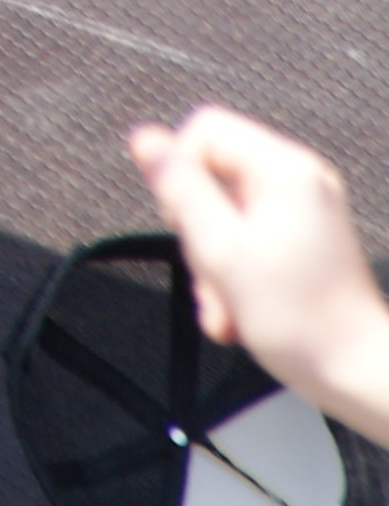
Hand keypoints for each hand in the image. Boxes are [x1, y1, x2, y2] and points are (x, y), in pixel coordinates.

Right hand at [129, 105, 388, 426]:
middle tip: (212, 280)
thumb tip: (146, 138)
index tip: (186, 226)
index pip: (204, 130)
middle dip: (200, 232)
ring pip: (227, 210)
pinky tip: (240, 308)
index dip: (181, 176)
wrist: (359, 375)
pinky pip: (251, 232)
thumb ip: (181, 190)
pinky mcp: (307, 235)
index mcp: (285, 170)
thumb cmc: (302, 324)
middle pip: (214, 174)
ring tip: (226, 308)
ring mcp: (307, 207)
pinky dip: (237, 267)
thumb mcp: (223, 253)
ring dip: (215, 261)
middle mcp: (301, 179)